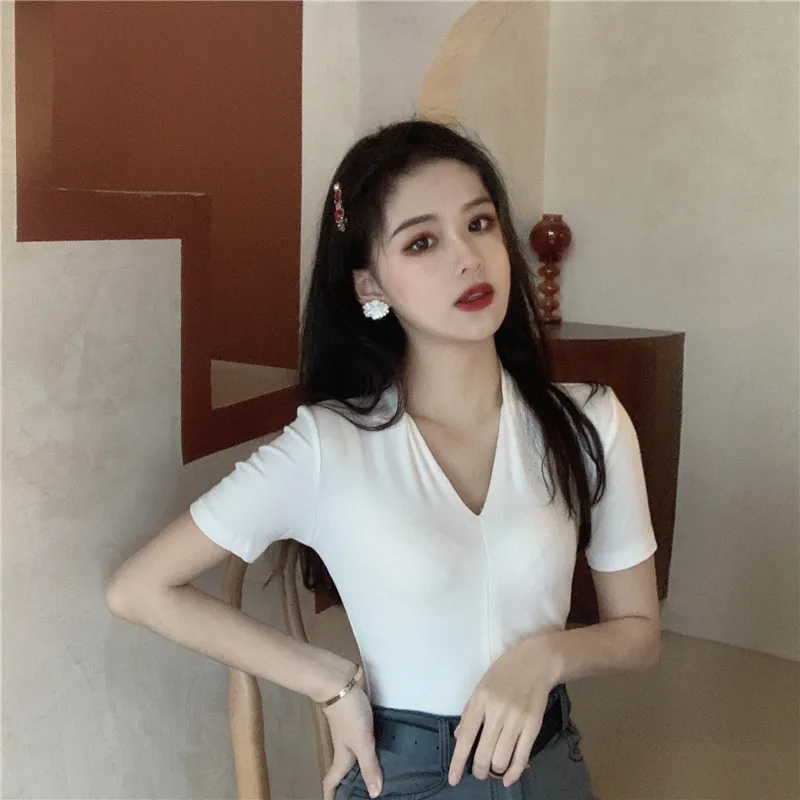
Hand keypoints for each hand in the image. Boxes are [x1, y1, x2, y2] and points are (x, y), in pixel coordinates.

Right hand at [320, 667, 382, 799]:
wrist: (343, 681)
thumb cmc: (349, 714)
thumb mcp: (361, 742)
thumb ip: (369, 766)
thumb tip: (374, 795)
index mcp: (343, 757)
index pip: (332, 781)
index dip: (330, 796)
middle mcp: (346, 747)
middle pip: (346, 771)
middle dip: (351, 784)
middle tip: (364, 795)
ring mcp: (354, 732)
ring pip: (358, 755)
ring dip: (366, 766)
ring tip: (382, 776)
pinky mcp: (362, 719)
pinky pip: (369, 739)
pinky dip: (375, 747)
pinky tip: (389, 749)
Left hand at [448, 634, 559, 787]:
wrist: (537, 661)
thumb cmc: (505, 671)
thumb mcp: (482, 685)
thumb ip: (469, 711)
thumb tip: (460, 738)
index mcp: (480, 699)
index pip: (466, 737)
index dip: (458, 761)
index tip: (454, 780)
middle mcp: (497, 711)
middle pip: (483, 754)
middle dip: (478, 770)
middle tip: (478, 771)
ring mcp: (516, 719)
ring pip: (501, 759)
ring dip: (495, 771)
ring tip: (493, 769)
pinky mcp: (533, 725)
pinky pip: (522, 757)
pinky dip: (514, 773)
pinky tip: (508, 778)